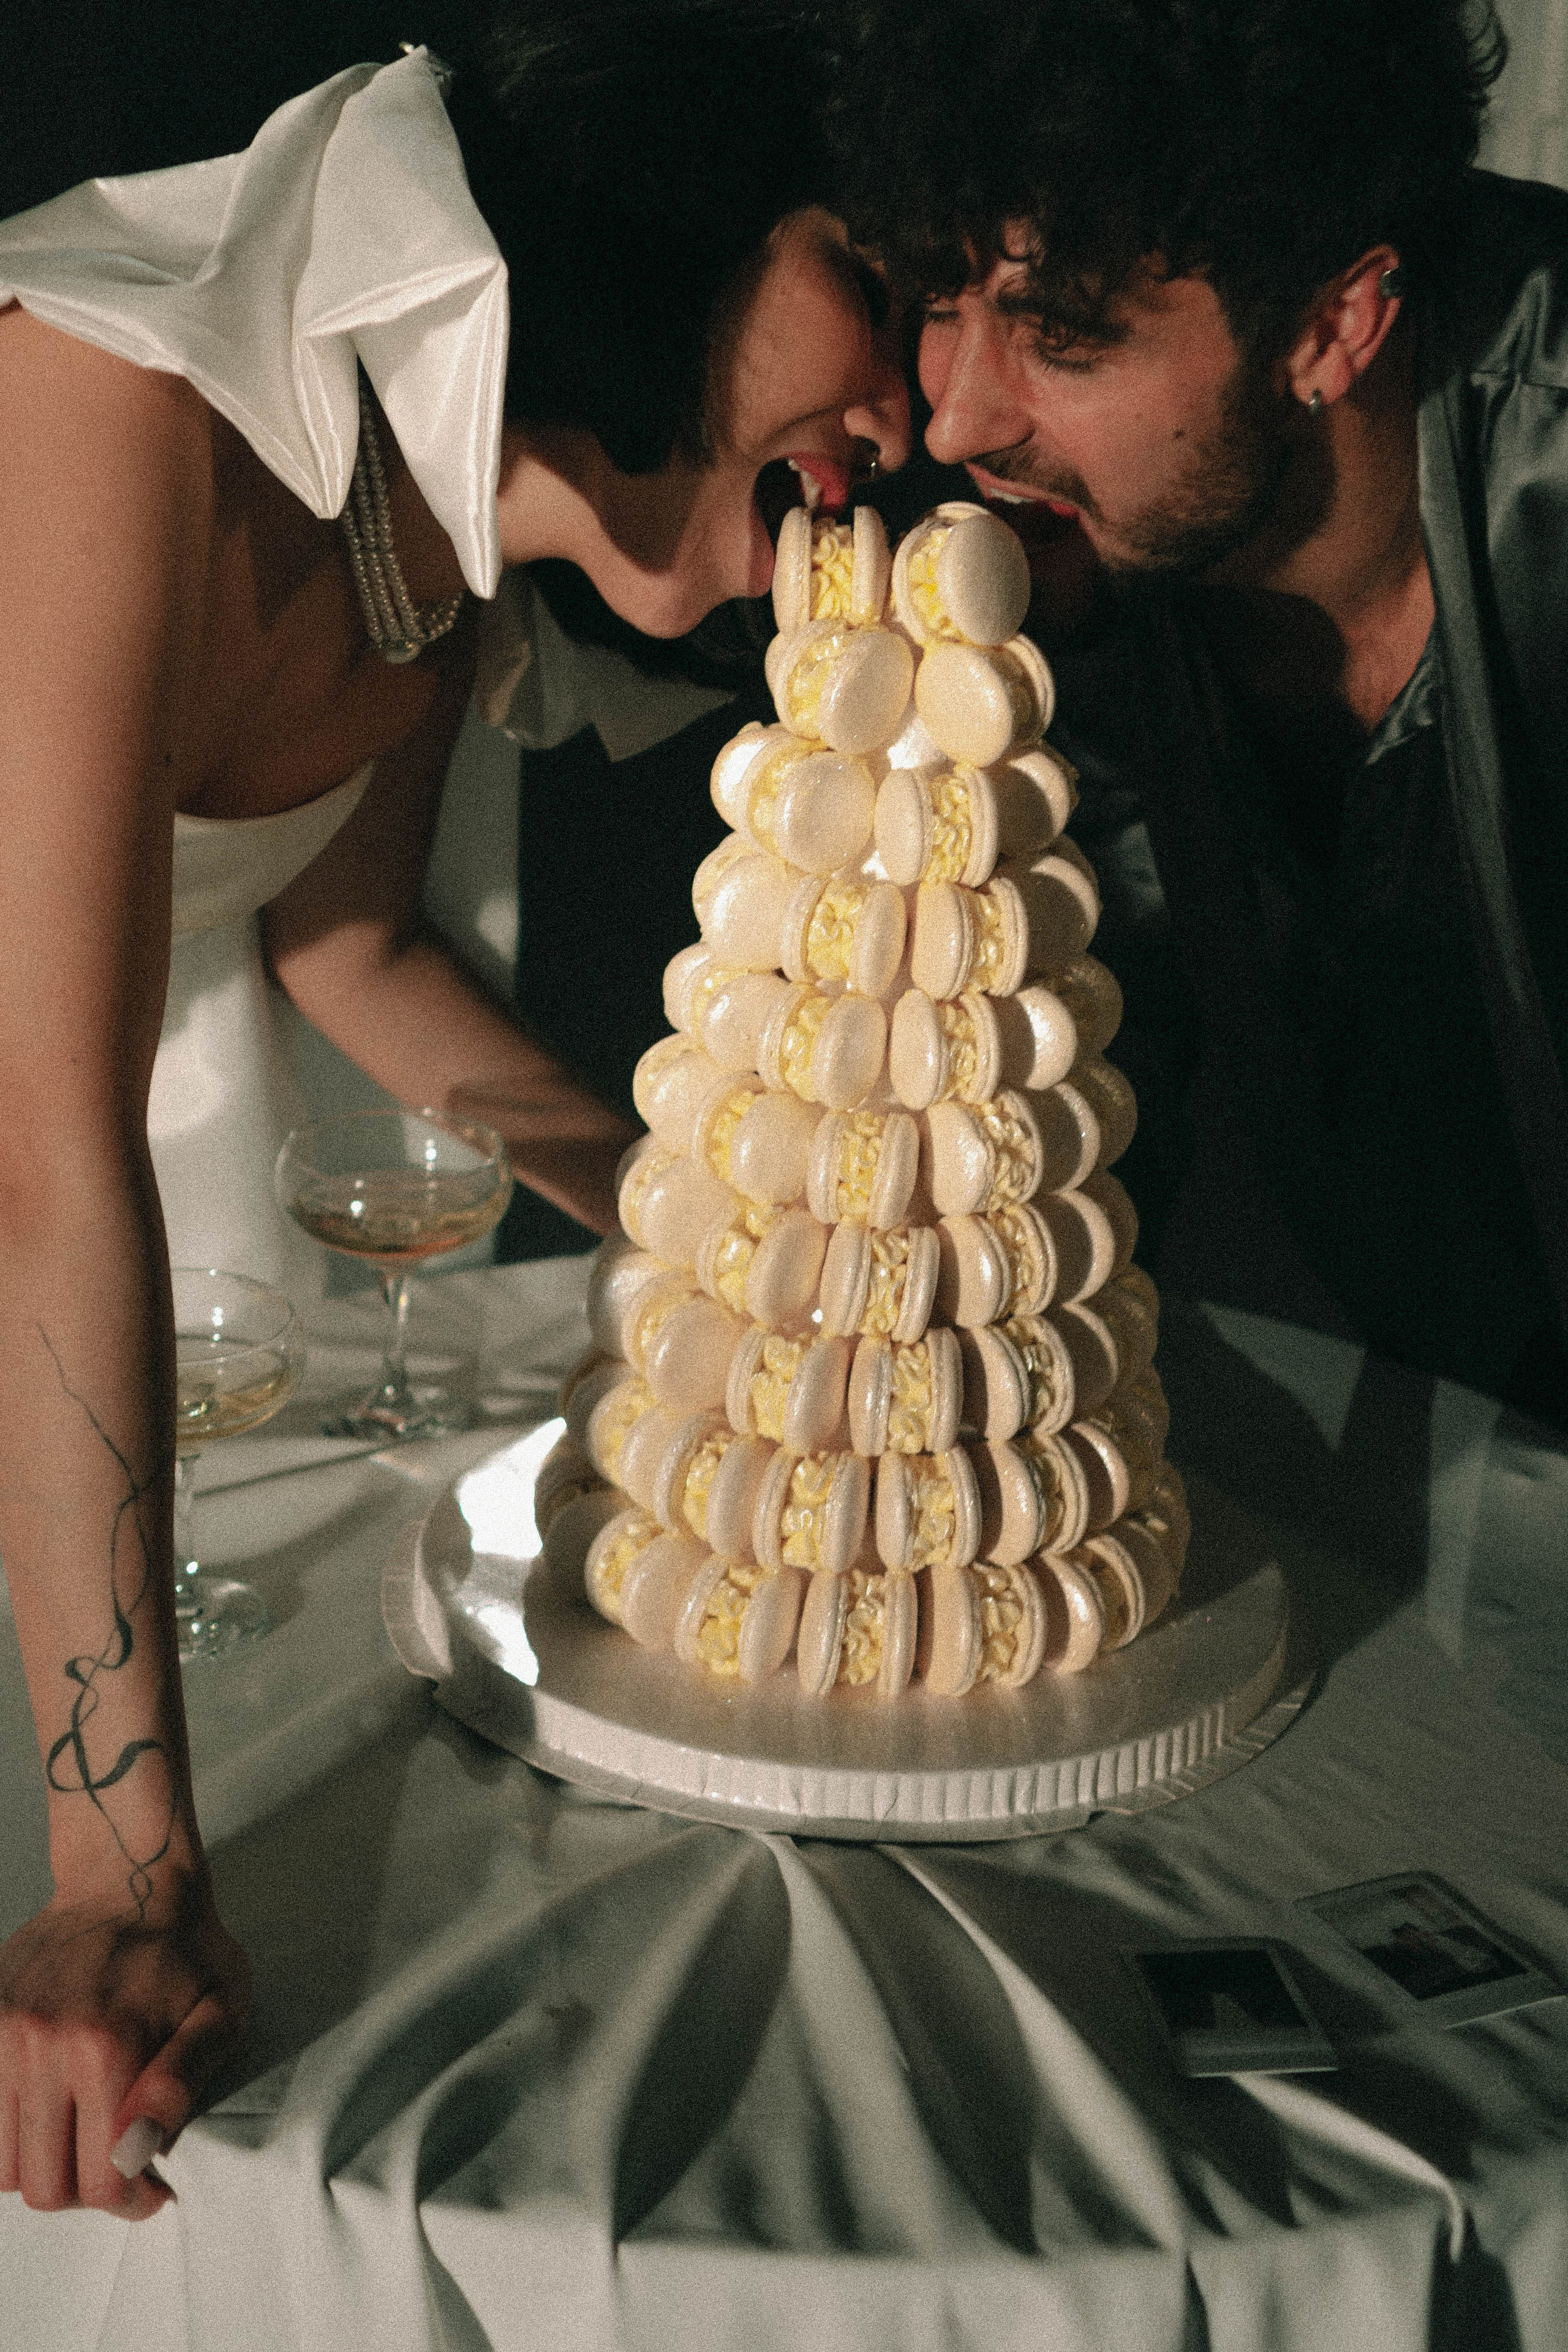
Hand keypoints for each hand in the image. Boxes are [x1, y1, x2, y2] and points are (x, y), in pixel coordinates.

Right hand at [0, 1876, 248, 2217]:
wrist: (127, 1876)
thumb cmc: (185, 1948)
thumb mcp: (220, 2009)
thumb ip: (183, 2081)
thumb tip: (142, 2148)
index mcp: (107, 2048)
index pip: (100, 2182)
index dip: (131, 2201)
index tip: (150, 2187)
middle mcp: (43, 2046)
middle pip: (42, 2185)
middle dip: (85, 2191)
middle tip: (116, 2161)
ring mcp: (4, 2036)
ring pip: (3, 2164)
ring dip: (44, 2165)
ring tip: (82, 2133)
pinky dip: (11, 2131)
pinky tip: (51, 2108)